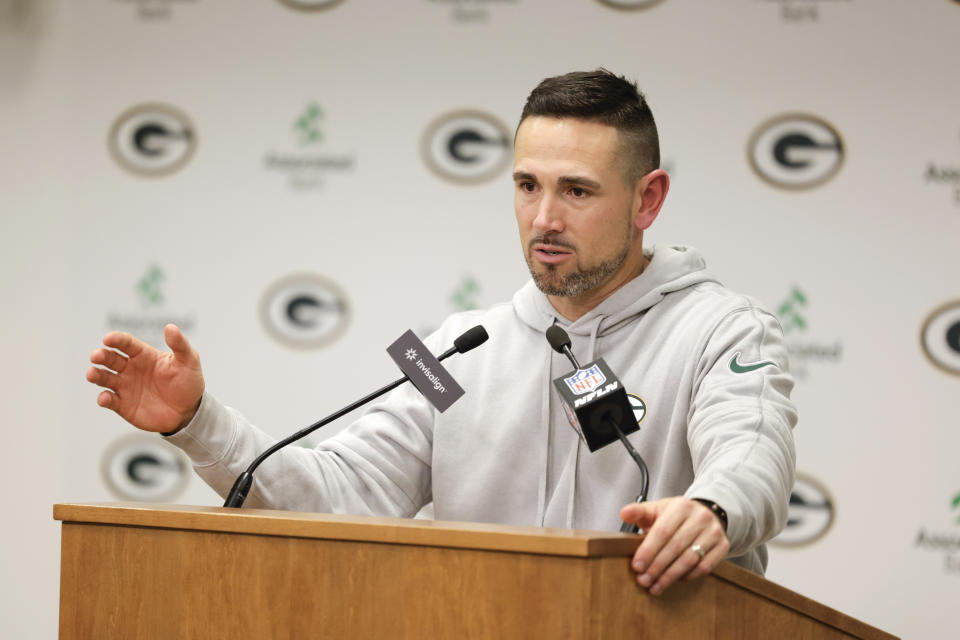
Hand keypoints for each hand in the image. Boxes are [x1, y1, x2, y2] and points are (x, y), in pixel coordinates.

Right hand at [86, 324, 204, 433]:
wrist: (189, 411)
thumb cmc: (188, 382)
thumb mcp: (189, 361)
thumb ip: (180, 344)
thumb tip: (170, 327)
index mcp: (144, 355)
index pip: (126, 343)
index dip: (116, 339)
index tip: (108, 338)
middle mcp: (130, 368)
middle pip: (110, 359)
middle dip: (101, 356)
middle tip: (96, 356)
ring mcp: (125, 386)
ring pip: (104, 378)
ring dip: (96, 375)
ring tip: (92, 374)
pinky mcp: (123, 404)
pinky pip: (109, 400)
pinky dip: (104, 398)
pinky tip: (105, 398)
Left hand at [620, 497, 729, 595]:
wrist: (708, 512)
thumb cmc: (677, 514)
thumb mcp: (658, 509)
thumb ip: (639, 511)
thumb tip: (623, 513)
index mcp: (681, 507)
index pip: (662, 531)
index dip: (649, 550)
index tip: (636, 566)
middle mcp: (700, 518)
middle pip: (675, 547)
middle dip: (657, 567)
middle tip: (643, 580)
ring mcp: (714, 532)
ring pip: (690, 559)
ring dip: (670, 576)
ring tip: (655, 586)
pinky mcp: (723, 546)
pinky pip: (705, 567)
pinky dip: (689, 576)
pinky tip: (675, 581)